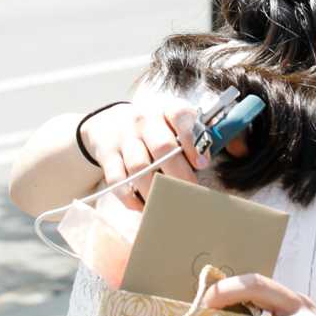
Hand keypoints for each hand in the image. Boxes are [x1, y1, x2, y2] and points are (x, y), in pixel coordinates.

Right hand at [80, 95, 205, 209]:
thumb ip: (193, 136)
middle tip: (190, 194)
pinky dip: (130, 197)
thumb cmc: (153, 128)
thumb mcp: (172, 123)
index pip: (180, 116)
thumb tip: (208, 159)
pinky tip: (143, 206)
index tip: (202, 164)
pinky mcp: (107, 156)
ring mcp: (123, 138)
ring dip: (155, 190)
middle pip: (162, 147)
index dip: (192, 141)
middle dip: (179, 174)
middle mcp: (144, 121)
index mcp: (165, 110)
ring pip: (140, 167)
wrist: (110, 123)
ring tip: (168, 204)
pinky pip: (117, 180)